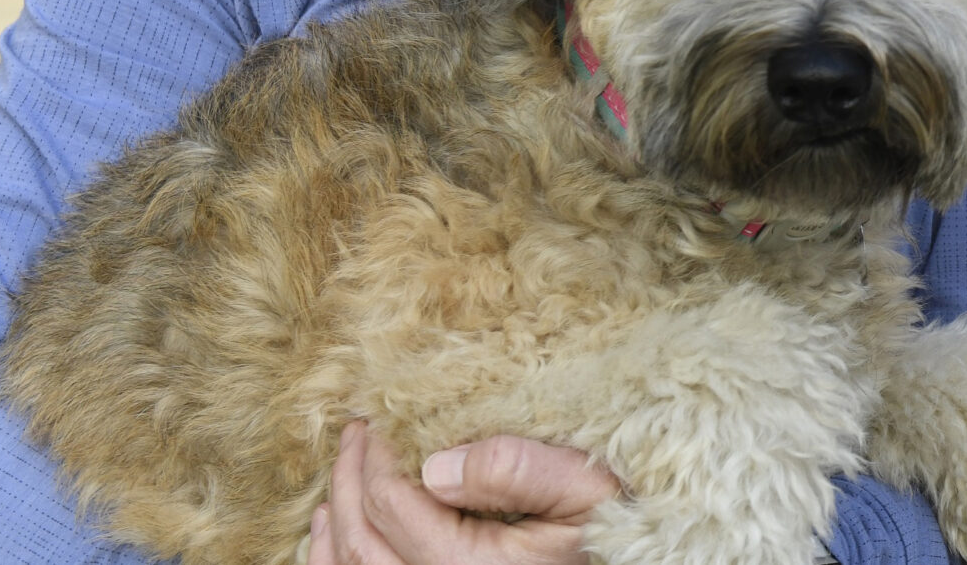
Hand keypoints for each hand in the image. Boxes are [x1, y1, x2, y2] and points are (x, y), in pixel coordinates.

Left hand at [308, 420, 620, 564]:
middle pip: (361, 538)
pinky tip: (330, 531)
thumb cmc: (617, 518)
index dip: (375, 456)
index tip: (379, 417)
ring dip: (335, 518)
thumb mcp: (584, 484)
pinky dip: (333, 559)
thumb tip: (435, 464)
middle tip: (356, 432)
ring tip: (339, 475)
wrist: (637, 549)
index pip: (392, 503)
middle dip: (349, 479)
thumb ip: (517, 468)